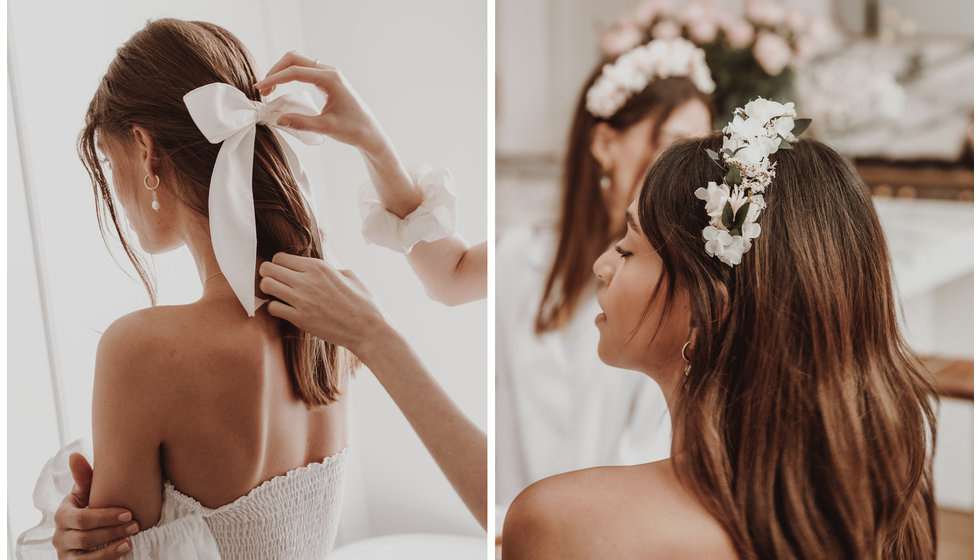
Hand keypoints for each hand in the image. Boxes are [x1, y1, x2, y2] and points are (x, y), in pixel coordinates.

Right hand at [53, 453, 137, 558]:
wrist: (88, 532)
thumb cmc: (91, 507)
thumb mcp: (88, 493)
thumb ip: (85, 477)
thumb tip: (74, 454)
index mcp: (62, 515)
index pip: (82, 519)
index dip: (106, 517)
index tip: (129, 513)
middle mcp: (59, 536)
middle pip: (85, 537)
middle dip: (112, 531)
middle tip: (136, 525)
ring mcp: (65, 553)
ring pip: (86, 555)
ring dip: (110, 548)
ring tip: (131, 540)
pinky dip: (106, 559)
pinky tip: (123, 551)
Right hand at [253, 51, 386, 154]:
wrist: (371, 134)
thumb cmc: (353, 130)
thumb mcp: (325, 127)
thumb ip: (300, 122)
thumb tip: (277, 119)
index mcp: (330, 79)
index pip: (295, 72)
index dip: (274, 79)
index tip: (260, 89)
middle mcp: (330, 72)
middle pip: (294, 59)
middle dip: (276, 71)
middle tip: (264, 90)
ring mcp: (330, 74)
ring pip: (299, 62)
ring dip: (282, 72)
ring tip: (270, 90)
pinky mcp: (328, 81)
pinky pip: (305, 70)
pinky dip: (290, 75)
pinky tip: (283, 88)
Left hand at [258, 253, 392, 358]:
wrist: (368, 329)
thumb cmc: (363, 302)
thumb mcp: (348, 275)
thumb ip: (327, 269)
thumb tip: (315, 268)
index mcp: (319, 267)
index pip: (280, 257)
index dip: (279, 264)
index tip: (284, 271)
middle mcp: (307, 280)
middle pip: (267, 268)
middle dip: (267, 274)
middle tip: (276, 282)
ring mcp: (302, 300)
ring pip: (266, 285)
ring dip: (268, 290)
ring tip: (278, 294)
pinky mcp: (300, 319)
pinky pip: (273, 308)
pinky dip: (275, 308)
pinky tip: (285, 309)